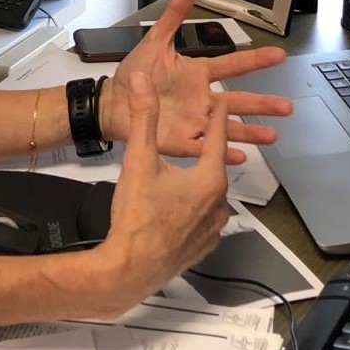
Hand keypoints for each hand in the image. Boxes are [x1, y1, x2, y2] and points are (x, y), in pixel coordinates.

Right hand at [90, 71, 229, 313]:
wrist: (128, 270)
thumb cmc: (136, 214)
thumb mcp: (138, 159)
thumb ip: (143, 116)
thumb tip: (141, 79)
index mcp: (209, 178)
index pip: (218, 138)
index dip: (217, 118)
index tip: (220, 103)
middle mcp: (219, 204)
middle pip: (215, 168)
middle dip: (207, 152)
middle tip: (198, 138)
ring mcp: (213, 230)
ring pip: (210, 196)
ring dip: (200, 184)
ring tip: (183, 176)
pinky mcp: (203, 249)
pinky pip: (205, 221)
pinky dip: (195, 211)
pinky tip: (179, 209)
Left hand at [100, 0, 291, 163]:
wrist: (114, 102)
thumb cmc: (137, 73)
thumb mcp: (156, 41)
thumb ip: (175, 14)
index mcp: (199, 74)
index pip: (233, 65)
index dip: (256, 60)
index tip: (280, 55)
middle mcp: (203, 99)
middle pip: (238, 101)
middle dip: (263, 104)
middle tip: (287, 107)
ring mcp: (195, 121)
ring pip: (227, 128)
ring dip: (250, 133)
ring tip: (272, 136)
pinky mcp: (181, 141)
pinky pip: (204, 148)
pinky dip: (221, 153)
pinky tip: (238, 156)